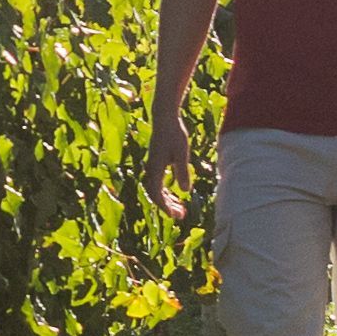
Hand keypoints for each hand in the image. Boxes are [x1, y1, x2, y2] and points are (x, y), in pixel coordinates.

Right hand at [146, 99, 203, 214]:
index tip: (175, 216)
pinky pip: (159, 182)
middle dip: (167, 207)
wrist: (164, 119)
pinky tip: (176, 195)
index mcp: (155, 168)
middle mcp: (151, 169)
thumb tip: (185, 191)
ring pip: (157, 189)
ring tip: (180, 209)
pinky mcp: (157, 163)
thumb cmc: (174, 134)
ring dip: (167, 201)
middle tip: (181, 216)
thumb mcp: (182, 153)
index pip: (156, 194)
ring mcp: (153, 166)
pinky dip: (166, 192)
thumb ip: (183, 172)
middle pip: (155, 194)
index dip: (165, 207)